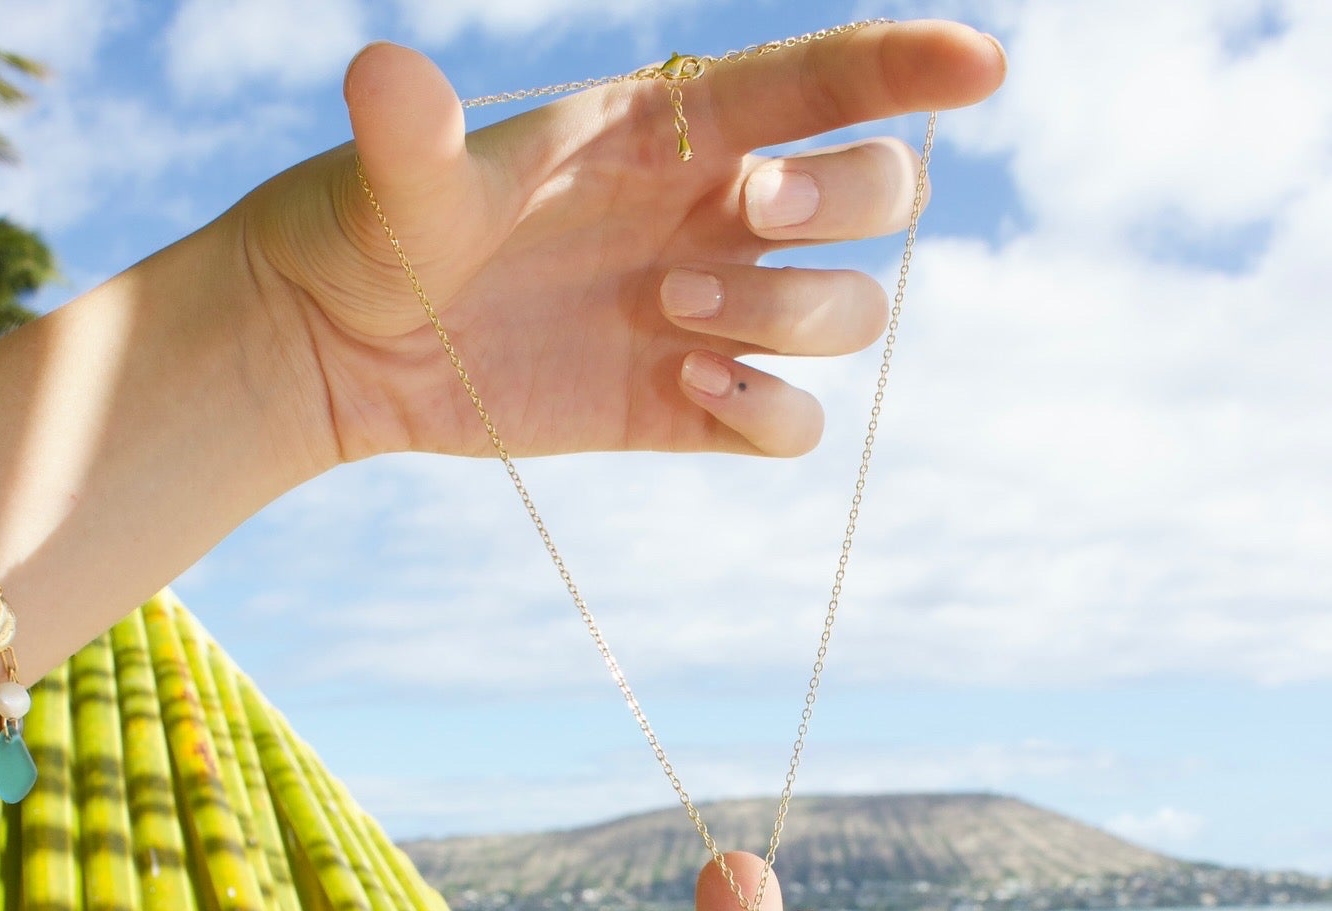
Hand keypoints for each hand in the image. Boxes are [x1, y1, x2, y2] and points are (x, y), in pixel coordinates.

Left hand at [240, 22, 1004, 464]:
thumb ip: (412, 133)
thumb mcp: (394, 176)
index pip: (821, 85)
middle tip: (744, 219)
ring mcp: (711, 315)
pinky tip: (690, 395)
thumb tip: (387, 76)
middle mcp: (715, 215)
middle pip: (876, 196)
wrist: (350, 341)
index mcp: (674, 128)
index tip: (981, 68)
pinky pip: (795, 422)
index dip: (907, 69)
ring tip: (669, 321)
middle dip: (846, 207)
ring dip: (792, 317)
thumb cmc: (373, 225)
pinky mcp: (688, 410)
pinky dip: (773, 415)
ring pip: (850, 314)